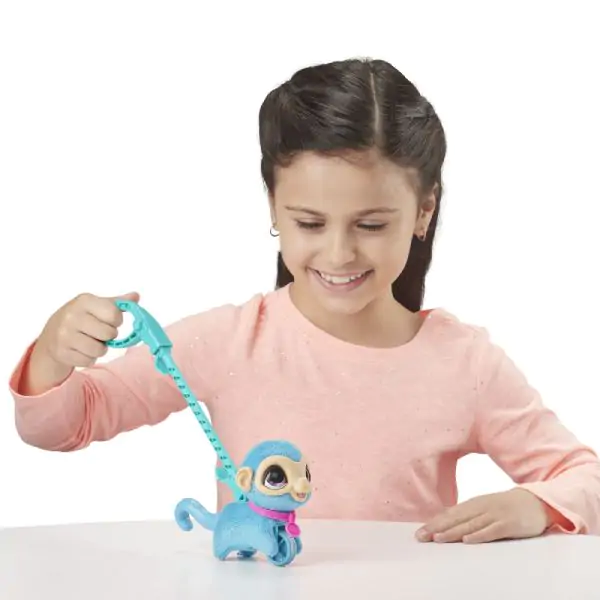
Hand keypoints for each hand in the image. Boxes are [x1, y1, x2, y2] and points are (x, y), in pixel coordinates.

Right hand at [21, 292, 138, 394]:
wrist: (51, 335)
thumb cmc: (81, 318)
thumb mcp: (97, 305)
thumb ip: (118, 302)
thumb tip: (136, 296)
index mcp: (84, 301)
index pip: (114, 314)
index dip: (116, 320)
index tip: (108, 320)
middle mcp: (72, 316)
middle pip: (109, 333)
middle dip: (108, 336)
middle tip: (98, 333)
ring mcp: (64, 335)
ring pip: (100, 350)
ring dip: (100, 348)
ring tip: (90, 341)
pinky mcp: (61, 352)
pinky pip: (89, 361)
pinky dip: (89, 358)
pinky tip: (81, 349)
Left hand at [415, 488, 552, 543]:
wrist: (536, 501)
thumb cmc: (507, 506)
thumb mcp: (485, 508)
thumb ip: (469, 515)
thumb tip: (448, 524)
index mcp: (474, 504)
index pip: (450, 514)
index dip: (434, 523)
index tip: (419, 532)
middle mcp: (481, 507)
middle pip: (456, 519)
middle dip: (437, 528)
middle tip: (420, 537)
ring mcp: (495, 515)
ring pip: (470, 524)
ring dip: (453, 532)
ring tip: (437, 538)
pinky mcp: (508, 524)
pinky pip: (492, 530)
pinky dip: (479, 535)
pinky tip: (467, 540)